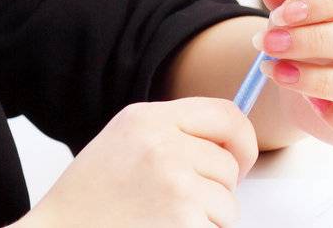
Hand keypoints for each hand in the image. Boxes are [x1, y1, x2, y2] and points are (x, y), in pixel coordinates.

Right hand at [20, 97, 257, 227]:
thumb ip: (171, 132)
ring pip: (228, 203)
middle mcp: (162, 145)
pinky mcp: (183, 221)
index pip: (226, 115)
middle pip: (229, 164)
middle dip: (215, 188)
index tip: (239, 161)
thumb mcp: (124, 141)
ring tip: (164, 218)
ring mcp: (174, 184)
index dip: (242, 142)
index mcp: (146, 119)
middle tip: (176, 201)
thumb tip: (230, 142)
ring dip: (207, 218)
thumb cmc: (91, 198)